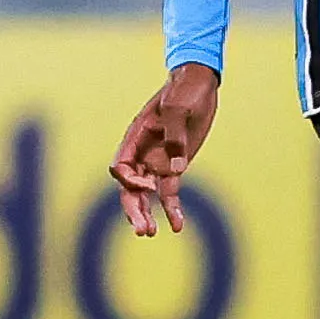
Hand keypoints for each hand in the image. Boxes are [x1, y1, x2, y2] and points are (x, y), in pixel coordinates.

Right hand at [109, 63, 221, 235]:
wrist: (199, 85)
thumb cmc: (184, 92)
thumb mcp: (178, 108)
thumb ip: (175, 137)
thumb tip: (176, 169)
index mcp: (134, 138)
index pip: (120, 168)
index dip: (130, 181)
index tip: (149, 186)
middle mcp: (142, 153)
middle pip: (129, 188)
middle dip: (133, 209)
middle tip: (142, 230)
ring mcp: (157, 161)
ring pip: (146, 195)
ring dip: (147, 214)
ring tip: (150, 234)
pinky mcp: (175, 167)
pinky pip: (170, 192)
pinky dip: (172, 209)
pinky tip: (177, 226)